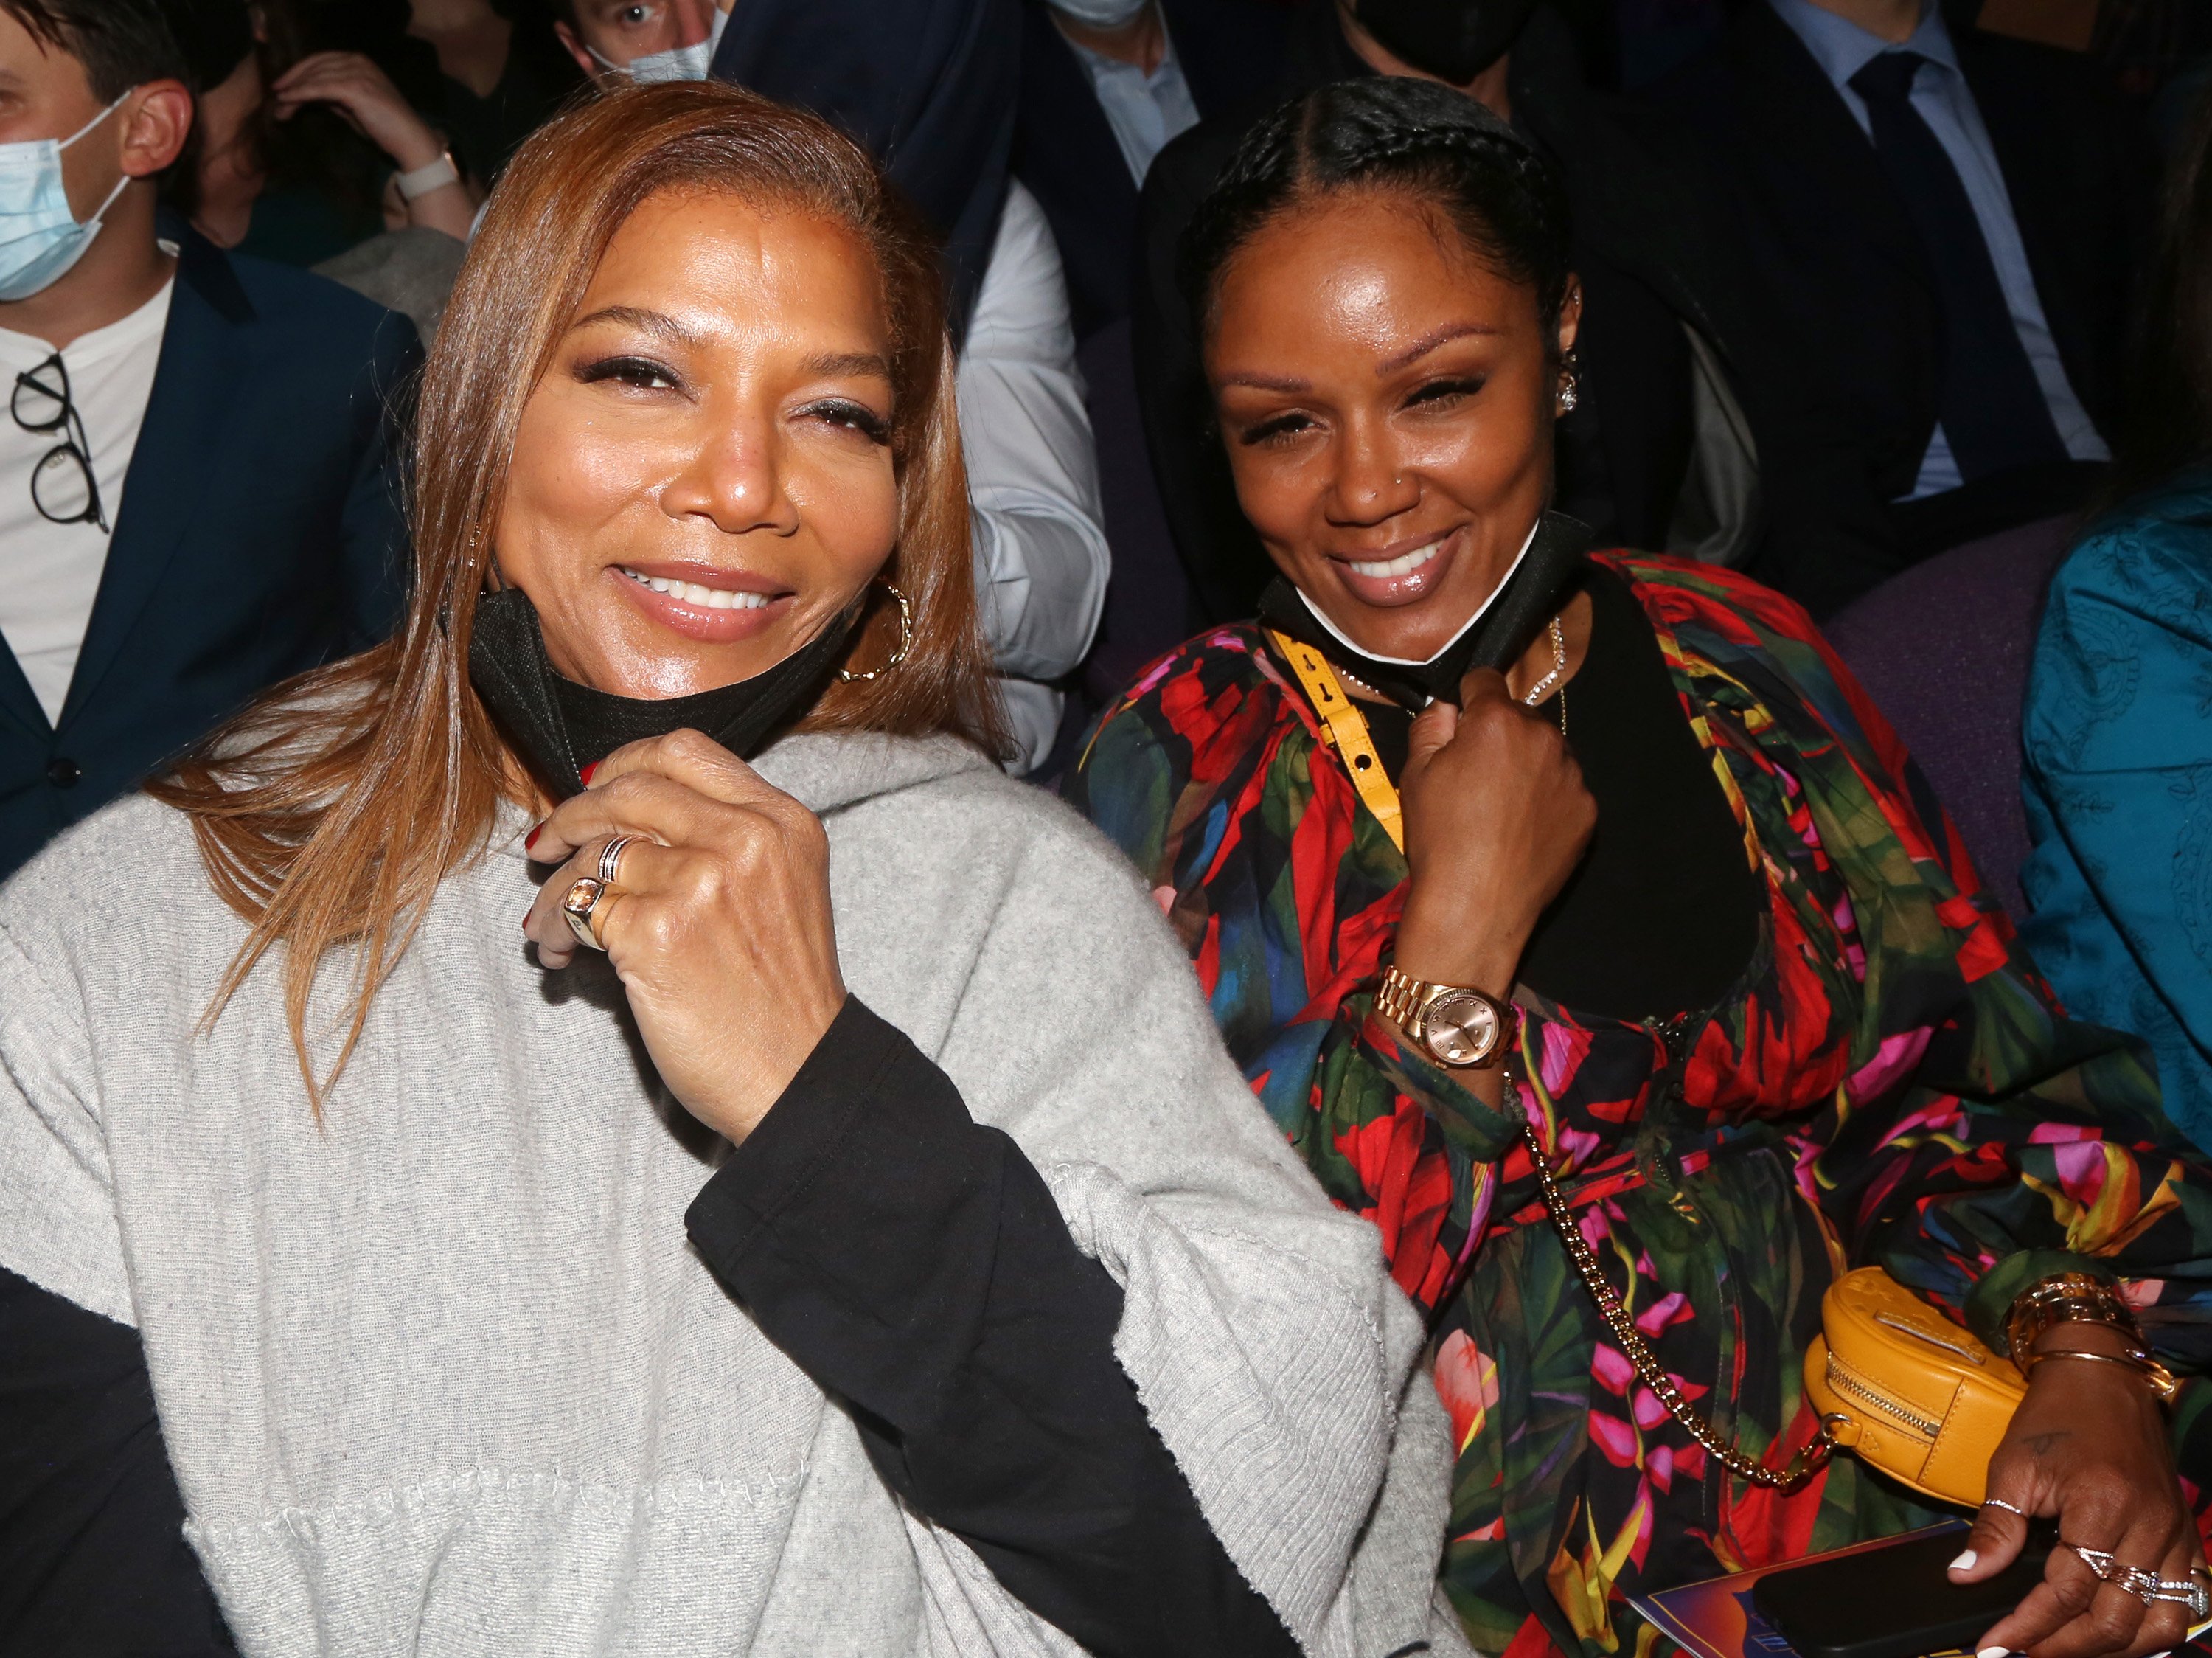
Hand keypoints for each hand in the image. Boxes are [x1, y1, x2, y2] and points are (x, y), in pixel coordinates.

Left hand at [269, 51, 447, 172]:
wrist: (410, 140)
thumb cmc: (385, 128)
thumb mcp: (355, 106)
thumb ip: (335, 96)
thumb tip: (310, 95)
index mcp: (359, 61)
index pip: (321, 60)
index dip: (299, 71)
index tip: (282, 85)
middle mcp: (357, 61)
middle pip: (314, 64)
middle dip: (292, 79)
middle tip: (275, 96)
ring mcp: (357, 72)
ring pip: (315, 76)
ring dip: (293, 91)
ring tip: (279, 106)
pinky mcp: (355, 88)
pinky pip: (319, 88)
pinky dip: (301, 93)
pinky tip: (288, 100)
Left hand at [520, 729, 846, 1144]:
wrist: (799, 1075)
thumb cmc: (782, 995)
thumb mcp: (783, 888)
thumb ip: (727, 837)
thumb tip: (626, 809)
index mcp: (781, 821)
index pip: (684, 751)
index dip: (625, 762)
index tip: (595, 787)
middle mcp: (746, 839)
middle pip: (629, 789)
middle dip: (573, 815)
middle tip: (548, 846)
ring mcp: (700, 881)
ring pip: (595, 852)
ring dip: (556, 889)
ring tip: (550, 924)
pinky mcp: (657, 932)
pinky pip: (581, 909)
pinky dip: (558, 930)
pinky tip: (564, 955)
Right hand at [1391, 666, 1594, 996]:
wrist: (1476, 907)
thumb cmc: (1440, 840)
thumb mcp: (1414, 774)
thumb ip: (1431, 724)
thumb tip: (1449, 709)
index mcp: (1497, 721)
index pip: (1485, 681)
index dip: (1467, 701)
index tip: (1460, 726)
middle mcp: (1543, 738)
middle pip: (1519, 717)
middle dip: (1499, 735)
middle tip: (1475, 777)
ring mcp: (1571, 775)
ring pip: (1546, 752)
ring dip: (1527, 764)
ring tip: (1499, 808)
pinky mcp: (1586, 810)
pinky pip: (1564, 789)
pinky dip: (1546, 799)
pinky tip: (1521, 829)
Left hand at [1955, 1330, 2201, 1657]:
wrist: (2103, 1378)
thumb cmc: (2054, 1417)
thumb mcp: (2012, 1466)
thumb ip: (1995, 1528)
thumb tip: (1965, 1576)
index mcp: (2102, 1505)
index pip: (2067, 1591)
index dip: (2028, 1627)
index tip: (1994, 1648)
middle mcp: (2149, 1526)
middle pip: (2116, 1619)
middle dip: (2065, 1648)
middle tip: (2023, 1653)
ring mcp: (2174, 1535)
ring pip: (2159, 1624)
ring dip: (2113, 1649)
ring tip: (2063, 1651)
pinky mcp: (2186, 1538)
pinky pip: (2185, 1603)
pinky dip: (2153, 1631)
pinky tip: (2117, 1638)